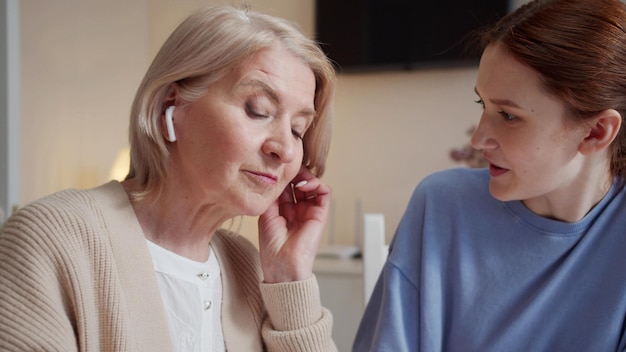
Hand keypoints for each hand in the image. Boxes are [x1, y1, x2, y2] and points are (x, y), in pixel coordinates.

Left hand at [258, 165, 330, 282]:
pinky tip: (304, 186)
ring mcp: (310, 210)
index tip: (276, 168)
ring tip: (296, 177)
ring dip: (306, 176)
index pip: (287, 186)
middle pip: (300, 182)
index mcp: (284, 210)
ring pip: (313, 184)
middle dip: (295, 173)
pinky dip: (317, 184)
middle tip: (287, 167)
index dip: (284, 176)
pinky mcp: (321, 214)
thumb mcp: (266, 215)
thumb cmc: (272, 246)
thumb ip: (273, 196)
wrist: (283, 264)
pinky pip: (325, 192)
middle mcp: (298, 208)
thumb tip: (275, 177)